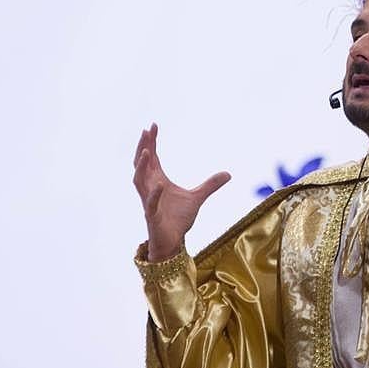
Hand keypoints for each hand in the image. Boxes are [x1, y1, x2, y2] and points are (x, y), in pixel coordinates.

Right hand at [132, 123, 230, 260]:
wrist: (173, 242)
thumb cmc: (179, 219)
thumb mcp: (198, 198)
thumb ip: (210, 185)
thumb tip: (229, 173)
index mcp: (158, 180)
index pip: (152, 157)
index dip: (151, 142)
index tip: (154, 125)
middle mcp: (150, 188)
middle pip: (141, 163)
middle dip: (143, 147)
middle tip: (146, 131)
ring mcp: (149, 201)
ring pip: (138, 181)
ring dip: (141, 166)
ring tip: (146, 151)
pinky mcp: (152, 216)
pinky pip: (150, 203)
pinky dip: (154, 194)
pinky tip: (160, 184)